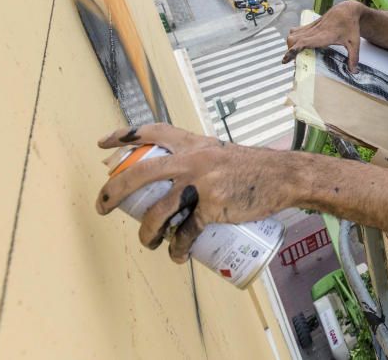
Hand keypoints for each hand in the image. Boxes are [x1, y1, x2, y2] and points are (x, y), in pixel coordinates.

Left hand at [95, 124, 288, 262]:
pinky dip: (178, 249)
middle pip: (141, 173)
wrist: (285, 177)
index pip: (152, 132)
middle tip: (102, 206)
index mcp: (194, 143)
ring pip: (158, 211)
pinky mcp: (213, 207)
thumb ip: (200, 161)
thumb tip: (178, 182)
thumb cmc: (255, 168)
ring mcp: (202, 184)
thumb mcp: (222, 154)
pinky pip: (186, 233)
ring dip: (147, 233)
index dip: (124, 135)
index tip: (102, 143)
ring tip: (148, 242)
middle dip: (113, 191)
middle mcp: (193, 160)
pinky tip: (177, 255)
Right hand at [282, 0, 363, 71]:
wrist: (347, 9)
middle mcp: (314, 31)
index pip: (304, 42)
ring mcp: (311, 27)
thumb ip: (354, 58)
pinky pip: (296, 31)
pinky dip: (293, 38)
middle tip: (293, 62)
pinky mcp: (310, 25)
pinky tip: (297, 45)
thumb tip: (354, 72)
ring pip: (292, 34)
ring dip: (290, 45)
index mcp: (323, 36)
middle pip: (293, 40)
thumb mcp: (354, 43)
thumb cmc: (350, 26)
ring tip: (294, 54)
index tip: (286, 59)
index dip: (293, 50)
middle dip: (289, 51)